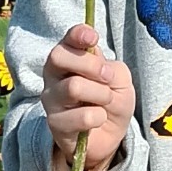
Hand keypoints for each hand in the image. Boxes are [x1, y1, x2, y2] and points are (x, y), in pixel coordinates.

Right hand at [43, 23, 134, 170]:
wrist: (108, 136)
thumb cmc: (111, 100)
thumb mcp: (120, 79)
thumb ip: (112, 68)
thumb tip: (101, 68)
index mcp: (69, 57)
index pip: (66, 39)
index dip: (78, 34)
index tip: (93, 38)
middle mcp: (53, 75)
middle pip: (58, 57)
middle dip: (90, 64)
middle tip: (107, 77)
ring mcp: (51, 99)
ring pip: (73, 87)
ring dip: (100, 94)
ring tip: (106, 101)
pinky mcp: (55, 124)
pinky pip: (82, 116)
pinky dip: (99, 117)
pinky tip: (98, 120)